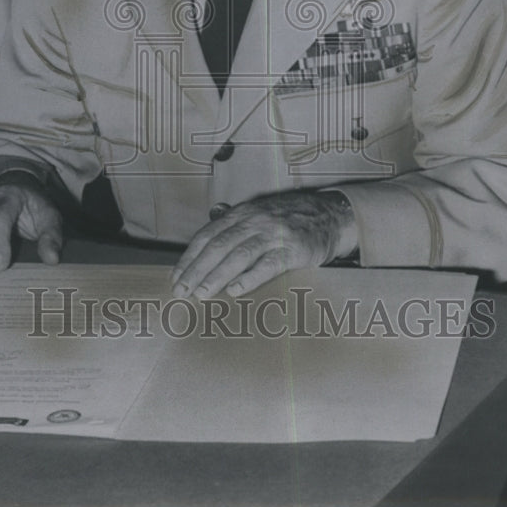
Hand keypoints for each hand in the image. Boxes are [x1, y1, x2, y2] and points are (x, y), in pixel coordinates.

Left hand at [171, 189, 357, 299]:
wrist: (330, 215)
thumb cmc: (289, 217)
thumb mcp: (259, 212)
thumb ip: (234, 221)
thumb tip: (208, 224)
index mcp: (242, 214)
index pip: (208, 236)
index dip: (189, 257)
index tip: (176, 277)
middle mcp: (254, 222)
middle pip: (218, 246)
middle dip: (196, 270)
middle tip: (181, 292)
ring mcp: (273, 235)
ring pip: (238, 255)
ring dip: (216, 276)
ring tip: (201, 294)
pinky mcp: (292, 250)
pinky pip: (267, 265)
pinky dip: (249, 278)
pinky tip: (235, 291)